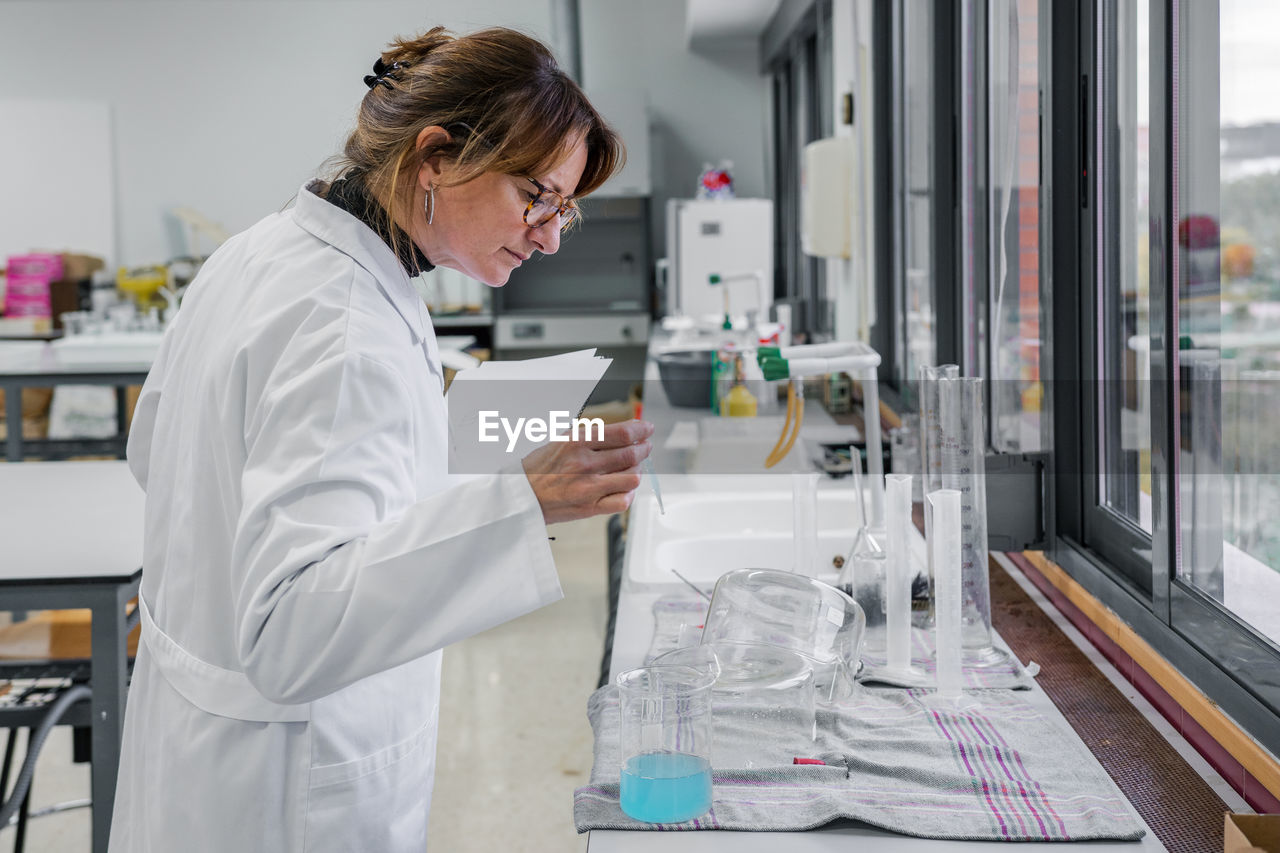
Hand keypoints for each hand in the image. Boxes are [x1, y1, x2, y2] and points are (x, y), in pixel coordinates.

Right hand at [522, 419, 654, 523]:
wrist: (521, 495)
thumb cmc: (540, 467)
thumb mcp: (562, 441)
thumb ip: (592, 436)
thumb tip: (624, 432)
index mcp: (577, 442)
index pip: (622, 433)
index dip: (641, 430)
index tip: (647, 429)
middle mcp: (585, 464)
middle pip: (631, 454)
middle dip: (644, 449)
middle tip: (645, 447)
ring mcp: (589, 487)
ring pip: (632, 477)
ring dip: (638, 470)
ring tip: (633, 467)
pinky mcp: (590, 507)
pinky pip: (623, 501)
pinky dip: (629, 493)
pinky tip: (624, 487)